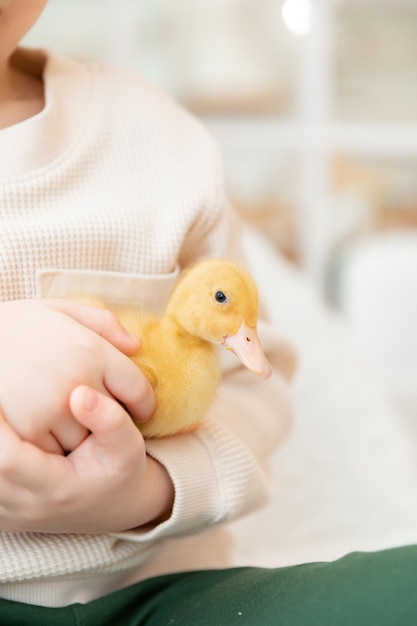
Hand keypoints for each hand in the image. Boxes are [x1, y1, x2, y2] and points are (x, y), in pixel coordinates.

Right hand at [0, 299, 154, 452]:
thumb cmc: (16, 325)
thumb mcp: (60, 310)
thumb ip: (102, 325)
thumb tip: (136, 347)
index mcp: (91, 350)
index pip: (139, 390)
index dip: (144, 403)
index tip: (140, 408)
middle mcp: (76, 381)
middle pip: (115, 418)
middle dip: (112, 418)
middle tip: (101, 414)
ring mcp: (51, 410)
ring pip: (88, 440)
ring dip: (84, 435)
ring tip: (70, 420)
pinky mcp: (26, 432)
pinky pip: (56, 452)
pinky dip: (55, 445)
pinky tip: (47, 428)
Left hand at [0, 386, 173, 533]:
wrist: (116, 506)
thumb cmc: (122, 470)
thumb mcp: (128, 446)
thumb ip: (110, 420)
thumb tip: (80, 394)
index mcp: (57, 490)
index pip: (7, 460)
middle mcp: (26, 506)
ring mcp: (9, 513)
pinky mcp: (1, 512)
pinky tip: (2, 429)